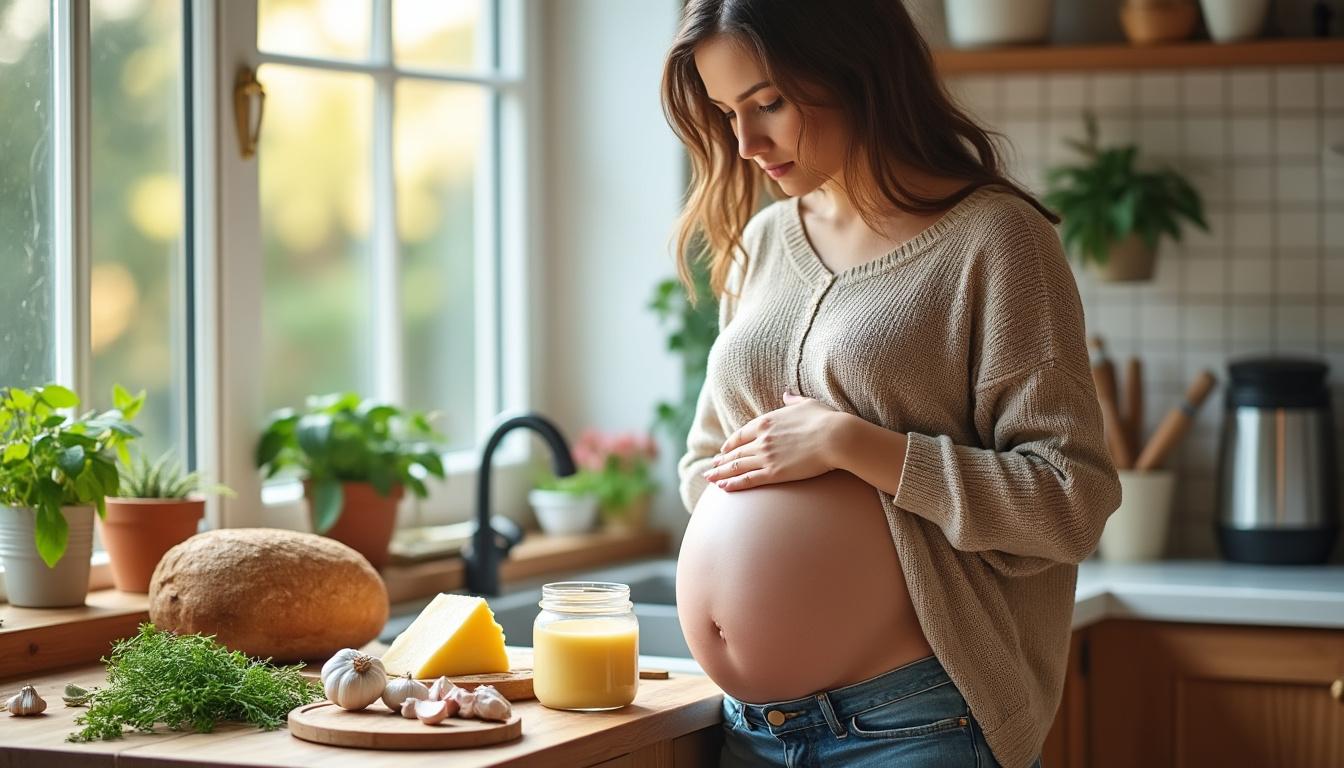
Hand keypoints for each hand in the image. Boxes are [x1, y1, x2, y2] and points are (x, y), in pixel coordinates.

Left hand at [703, 392, 839, 490]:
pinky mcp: (774, 473)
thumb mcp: (807, 404)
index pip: (741, 434)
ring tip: (710, 478)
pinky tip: (722, 488)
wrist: (836, 437)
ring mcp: (766, 456)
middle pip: (735, 452)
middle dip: (721, 461)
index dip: (730, 443)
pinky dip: (733, 484)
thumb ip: (793, 401)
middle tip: (711, 466)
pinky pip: (748, 479)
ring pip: (737, 466)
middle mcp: (761, 439)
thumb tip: (786, 394)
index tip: (723, 450)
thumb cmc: (826, 419)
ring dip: (721, 473)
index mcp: (766, 422)